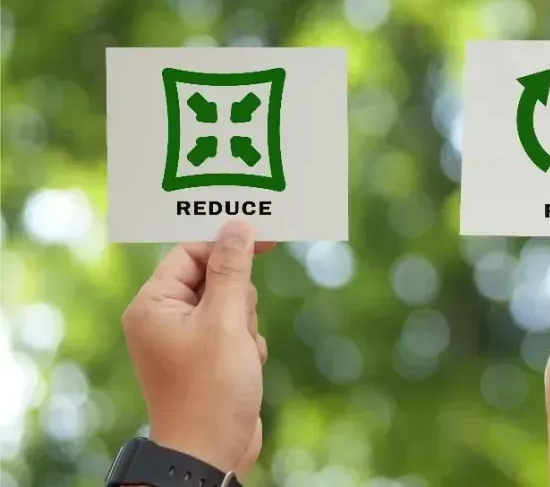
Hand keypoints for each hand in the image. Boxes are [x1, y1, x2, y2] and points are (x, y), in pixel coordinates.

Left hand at [121, 220, 271, 474]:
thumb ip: (232, 270)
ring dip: (245, 323)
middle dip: (238, 298)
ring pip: (230, 303)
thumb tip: (236, 227)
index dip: (227, 246)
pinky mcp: (205, 356)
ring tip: (239, 354)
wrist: (211, 452)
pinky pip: (234, 329)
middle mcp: (163, 318)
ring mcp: (184, 339)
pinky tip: (244, 367)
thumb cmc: (211, 389)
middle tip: (235, 327)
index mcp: (153, 305)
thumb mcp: (225, 321)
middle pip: (214, 277)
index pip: (191, 253)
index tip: (265, 241)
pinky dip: (246, 343)